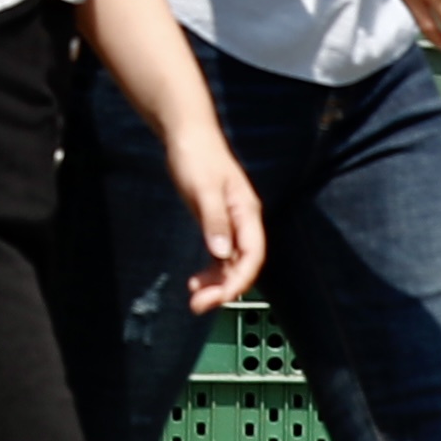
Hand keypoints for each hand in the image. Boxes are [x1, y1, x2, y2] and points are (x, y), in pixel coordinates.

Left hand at [163, 120, 265, 312]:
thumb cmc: (197, 156)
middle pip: (242, 264)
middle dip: (225, 288)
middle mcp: (243, 222)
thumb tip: (221, 252)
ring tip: (196, 300)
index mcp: (247, 213)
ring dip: (216, 284)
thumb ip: (213, 219)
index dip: (240, 279)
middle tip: (199, 305)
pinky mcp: (216, 223)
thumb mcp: (203, 187)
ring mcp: (230, 224)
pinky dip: (210, 272)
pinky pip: (218, 256)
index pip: (252, 255)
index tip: (222, 297)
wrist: (188, 135)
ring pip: (230, 264)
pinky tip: (196, 282)